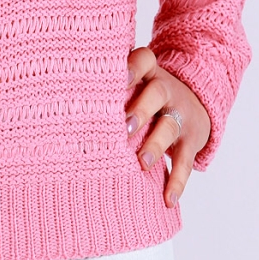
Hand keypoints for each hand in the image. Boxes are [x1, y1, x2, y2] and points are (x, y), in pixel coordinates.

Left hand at [125, 46, 211, 209]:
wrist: (198, 101)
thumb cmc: (148, 96)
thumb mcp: (137, 83)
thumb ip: (110, 90)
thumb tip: (60, 105)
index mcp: (148, 74)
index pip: (144, 60)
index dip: (133, 66)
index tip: (119, 76)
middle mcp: (166, 91)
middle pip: (157, 93)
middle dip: (141, 109)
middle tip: (125, 127)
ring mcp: (181, 115)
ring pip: (170, 126)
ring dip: (156, 145)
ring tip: (141, 163)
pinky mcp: (192, 140)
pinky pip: (185, 162)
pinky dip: (176, 182)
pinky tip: (167, 199)